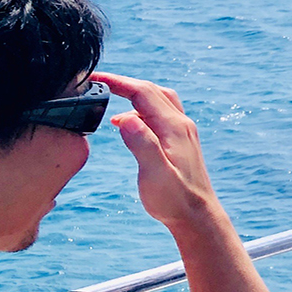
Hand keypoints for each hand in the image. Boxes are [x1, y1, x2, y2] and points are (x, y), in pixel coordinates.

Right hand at [91, 73, 224, 231]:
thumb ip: (142, 145)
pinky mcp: (181, 141)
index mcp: (173, 127)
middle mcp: (181, 124)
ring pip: (158, 100)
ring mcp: (183, 132)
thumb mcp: (155, 174)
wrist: (197, 215)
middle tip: (97, 83)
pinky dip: (142, 109)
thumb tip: (125, 118)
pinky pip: (161, 113)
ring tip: (109, 98)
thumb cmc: (174, 199)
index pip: (143, 93)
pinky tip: (128, 123)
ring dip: (135, 95)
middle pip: (151, 91)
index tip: (94, 77)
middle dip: (124, 84)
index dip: (118, 82)